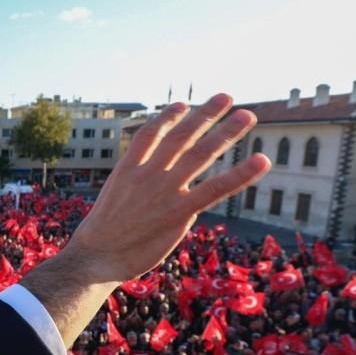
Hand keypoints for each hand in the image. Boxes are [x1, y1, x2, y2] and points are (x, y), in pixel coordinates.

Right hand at [67, 96, 266, 283]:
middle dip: (205, 115)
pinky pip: (215, 188)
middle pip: (181, 136)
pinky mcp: (179, 211)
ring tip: (247, 116)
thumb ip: (144, 196)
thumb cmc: (101, 238)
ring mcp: (165, 190)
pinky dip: (240, 174)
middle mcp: (149, 173)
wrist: (95, 256)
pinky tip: (260, 161)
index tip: (183, 105)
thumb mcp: (114, 205)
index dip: (167, 117)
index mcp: (128, 169)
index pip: (150, 134)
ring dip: (226, 133)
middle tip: (226, 97)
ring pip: (200, 154)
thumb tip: (180, 205)